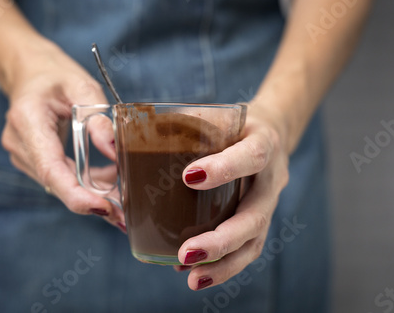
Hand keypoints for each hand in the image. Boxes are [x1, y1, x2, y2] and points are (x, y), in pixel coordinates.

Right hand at [0, 40, 125, 230]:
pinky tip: (113, 184)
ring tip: (126, 202)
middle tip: (126, 215)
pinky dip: (89, 183)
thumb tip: (115, 148)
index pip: (50, 169)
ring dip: (95, 194)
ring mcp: (26, 156)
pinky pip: (64, 178)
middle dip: (94, 202)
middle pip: (59, 184)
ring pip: (63, 185)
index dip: (77, 194)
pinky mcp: (36, 160)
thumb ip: (98, 117)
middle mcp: (21, 144)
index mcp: (28, 122)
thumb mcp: (82, 86)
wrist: (33, 74)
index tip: (103, 208)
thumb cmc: (56, 77)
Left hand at [177, 102, 289, 289]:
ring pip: (254, 242)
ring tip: (192, 279)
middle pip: (255, 216)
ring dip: (223, 264)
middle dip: (221, 240)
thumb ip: (184, 123)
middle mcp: (271, 179)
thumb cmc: (234, 125)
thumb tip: (122, 138)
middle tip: (186, 253)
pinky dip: (223, 266)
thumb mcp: (218, 115)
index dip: (225, 169)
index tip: (189, 178)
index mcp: (264, 143)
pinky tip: (197, 274)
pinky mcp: (260, 220)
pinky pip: (247, 248)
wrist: (271, 135)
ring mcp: (268, 204)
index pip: (251, 156)